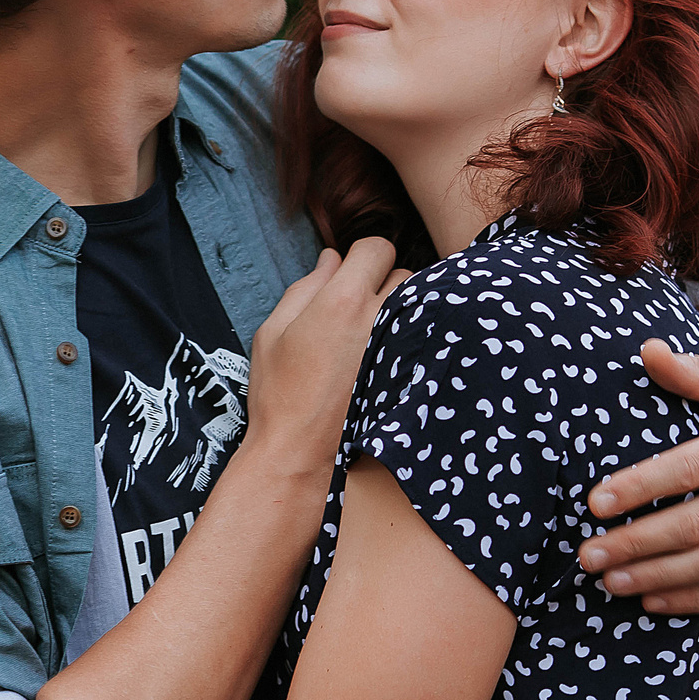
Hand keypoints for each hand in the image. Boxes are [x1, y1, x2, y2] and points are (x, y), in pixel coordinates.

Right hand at [246, 239, 409, 477]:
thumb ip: (306, 287)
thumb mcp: (274, 332)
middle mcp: (378, 319)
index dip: (363, 256)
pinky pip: (424, 339)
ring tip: (377, 334)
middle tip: (361, 308)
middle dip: (384, 283)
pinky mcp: (412, 374)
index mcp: (342, 301)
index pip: (378, 247)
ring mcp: (401, 349)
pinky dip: (412, 340)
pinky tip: (390, 358)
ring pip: (420, 306)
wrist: (299, 452)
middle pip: (403, 273)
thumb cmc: (278, 392)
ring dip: (403, 311)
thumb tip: (331, 258)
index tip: (352, 274)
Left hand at [578, 339, 698, 614]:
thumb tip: (646, 350)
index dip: (639, 488)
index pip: (687, 470)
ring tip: (610, 582)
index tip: (594, 503)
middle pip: (693, 526)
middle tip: (587, 556)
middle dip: (635, 544)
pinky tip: (653, 600)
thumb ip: (690, 373)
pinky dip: (695, 601)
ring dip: (658, 578)